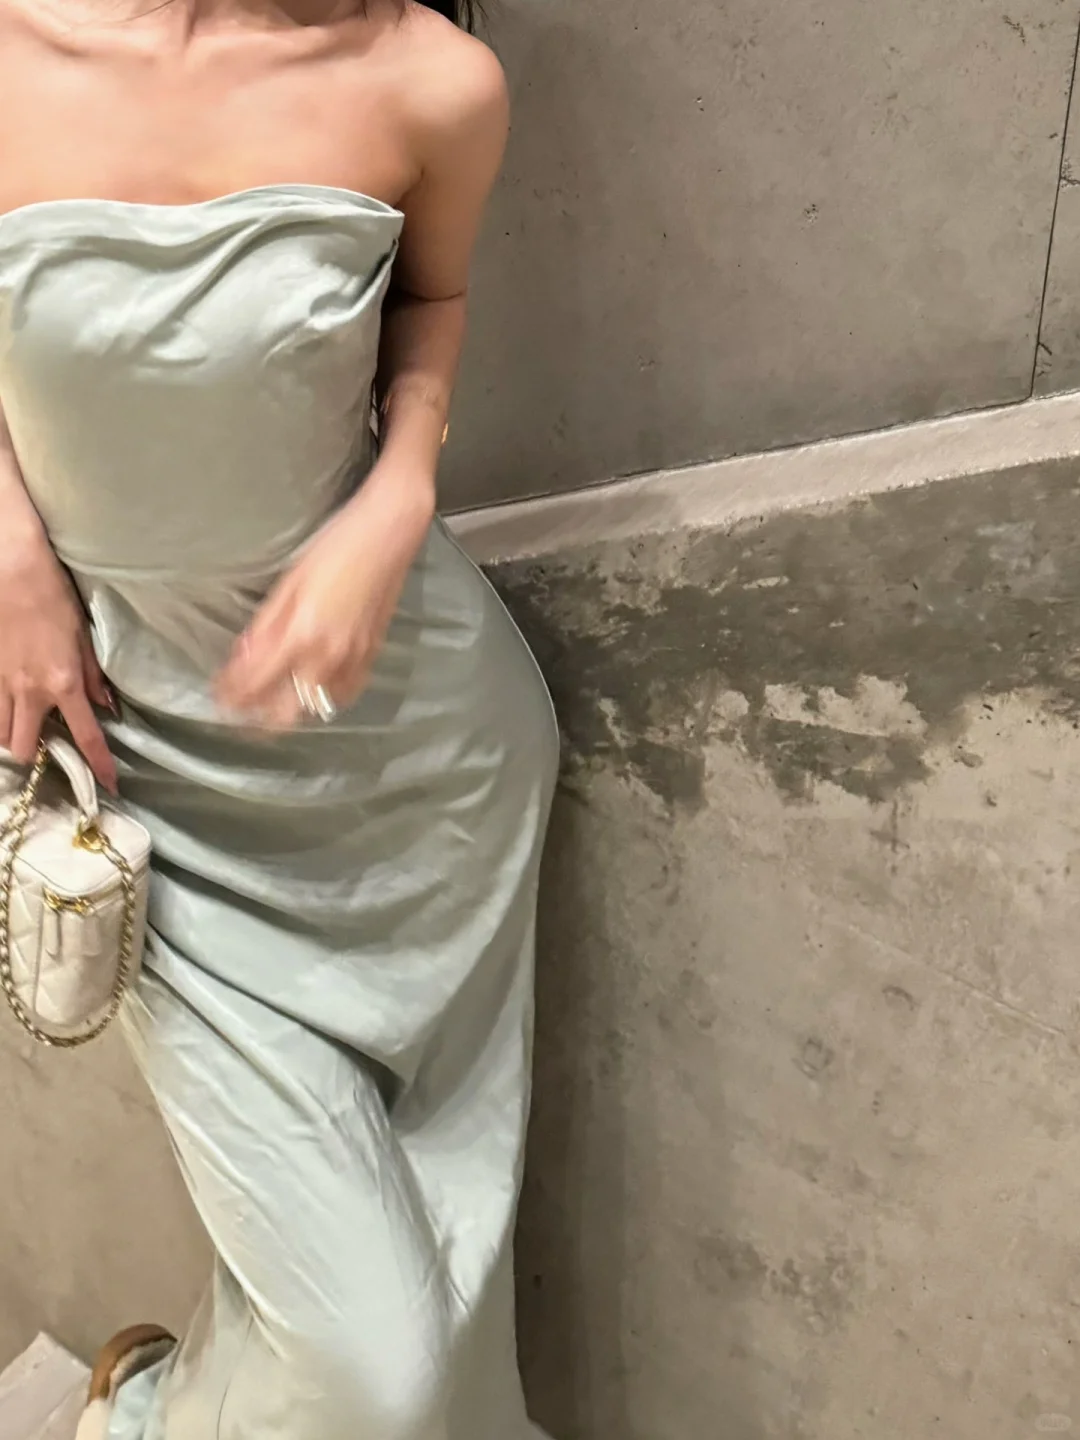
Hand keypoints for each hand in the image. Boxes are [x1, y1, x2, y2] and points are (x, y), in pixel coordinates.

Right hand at [0, 540, 116, 790]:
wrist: (8, 567)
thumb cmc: (52, 595)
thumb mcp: (83, 635)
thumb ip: (94, 676)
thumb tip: (107, 708)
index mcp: (63, 683)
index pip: (85, 736)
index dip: (99, 765)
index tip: (109, 786)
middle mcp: (30, 692)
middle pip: (23, 748)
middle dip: (34, 757)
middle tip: (48, 750)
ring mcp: (0, 684)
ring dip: (11, 741)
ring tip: (25, 733)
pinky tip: (6, 710)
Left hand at [216, 470, 433, 728]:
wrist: (387, 534)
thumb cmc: (335, 547)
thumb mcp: (290, 581)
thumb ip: (266, 624)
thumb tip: (242, 654)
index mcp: (301, 635)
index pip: (256, 682)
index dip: (232, 694)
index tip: (217, 695)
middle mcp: (327, 657)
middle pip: (285, 713)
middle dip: (258, 716)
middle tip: (240, 706)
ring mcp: (353, 661)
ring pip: (315, 708)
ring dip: (289, 709)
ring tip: (271, 700)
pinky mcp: (371, 656)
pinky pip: (344, 695)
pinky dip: (322, 698)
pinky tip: (312, 688)